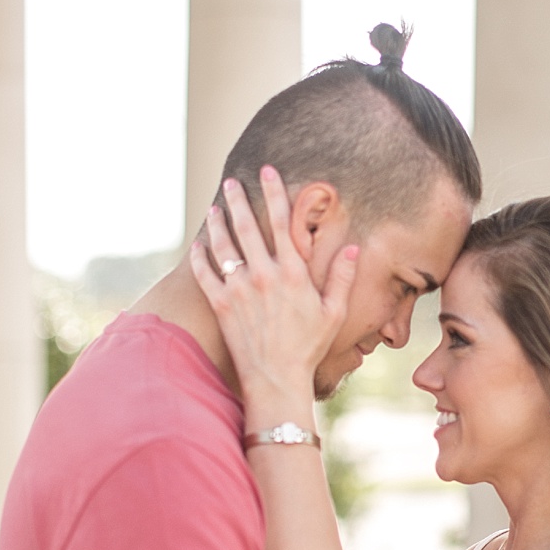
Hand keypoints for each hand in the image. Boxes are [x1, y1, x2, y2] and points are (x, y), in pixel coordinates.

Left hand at [187, 166, 357, 409]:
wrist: (276, 379)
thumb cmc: (308, 347)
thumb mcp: (333, 312)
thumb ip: (342, 278)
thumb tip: (352, 247)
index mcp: (292, 273)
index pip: (283, 222)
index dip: (274, 193)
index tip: (267, 171)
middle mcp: (263, 276)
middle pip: (247, 227)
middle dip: (238, 200)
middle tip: (231, 182)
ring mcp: (239, 291)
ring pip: (223, 247)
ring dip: (217, 223)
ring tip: (214, 207)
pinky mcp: (221, 307)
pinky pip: (205, 275)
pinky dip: (199, 257)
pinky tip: (197, 245)